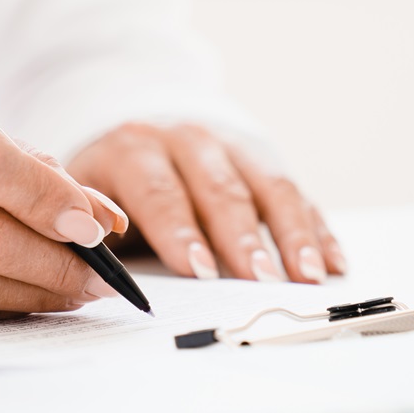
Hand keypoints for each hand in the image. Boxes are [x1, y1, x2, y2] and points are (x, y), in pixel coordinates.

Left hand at [67, 123, 343, 282]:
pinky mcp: (264, 163)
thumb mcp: (82, 197)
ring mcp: (231, 147)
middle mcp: (187, 140)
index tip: (197, 269)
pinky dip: (317, 229)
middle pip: (219, 189)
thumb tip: (101, 273)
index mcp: (133, 148)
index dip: (179, 230)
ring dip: (291, 234)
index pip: (158, 189)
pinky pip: (297, 194)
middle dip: (241, 238)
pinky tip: (332, 262)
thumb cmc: (106, 184)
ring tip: (308, 275)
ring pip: (268, 186)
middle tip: (259, 281)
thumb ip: (89, 228)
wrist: (136, 131)